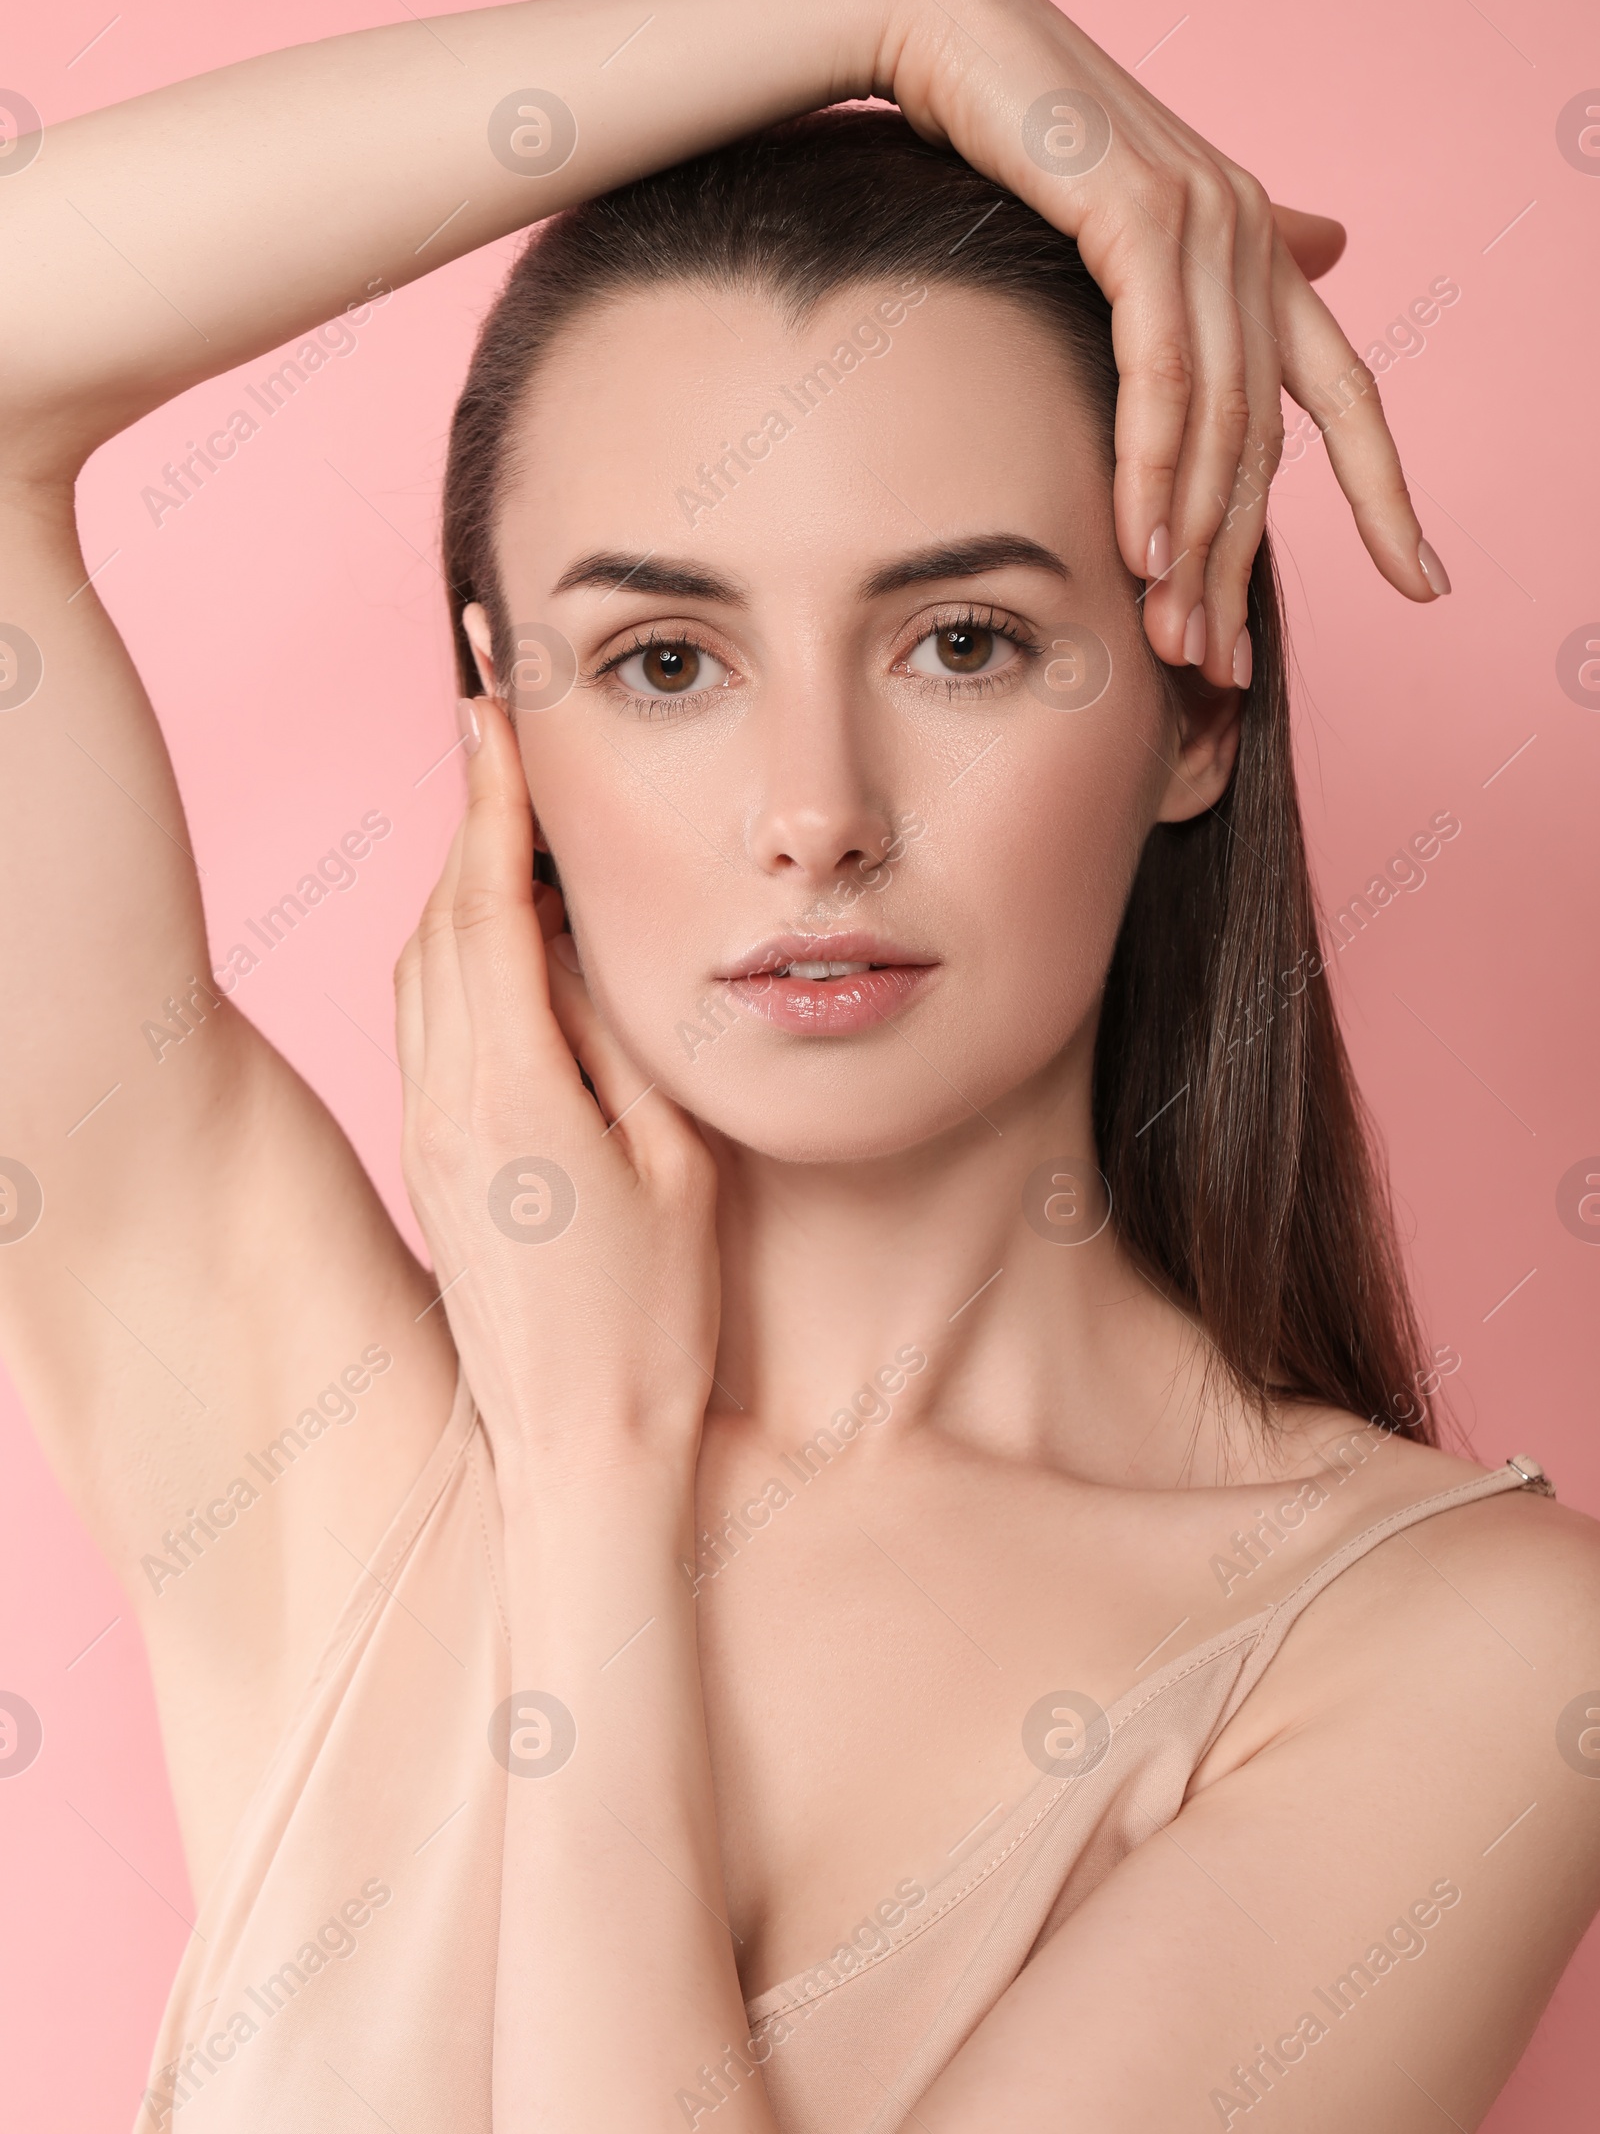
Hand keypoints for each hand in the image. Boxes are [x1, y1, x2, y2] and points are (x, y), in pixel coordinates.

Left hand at [393, 697, 718, 1491]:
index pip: (488, 909)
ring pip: (419, 971)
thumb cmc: (655, 1318)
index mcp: (510, 1093)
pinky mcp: (427, 1165)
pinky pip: (422, 1024)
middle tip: (492, 733)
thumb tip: (580, 943)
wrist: (577, 1445)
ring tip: (497, 817)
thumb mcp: (676, 1162)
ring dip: (454, 885)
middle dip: (465, 820)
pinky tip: (489, 935)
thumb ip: (620, 1041)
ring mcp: (424, 1138)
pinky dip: (448, 953)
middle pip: (439, 925)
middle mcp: (443, 1104)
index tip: (492, 717)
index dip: (489, 803)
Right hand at [862, 0, 1440, 687]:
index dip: (1389, 493)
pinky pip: (1160, 378)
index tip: (1428, 583)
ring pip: (1219, 424)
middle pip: (1268, 440)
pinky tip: (1143, 550)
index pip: (1343, 393)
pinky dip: (1154, 471)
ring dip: (1195, 547)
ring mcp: (1205, 220)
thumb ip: (1220, 256)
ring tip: (1176, 643)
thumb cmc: (1013, 128)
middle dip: (1245, 566)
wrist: (941, 30)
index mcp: (1255, 244)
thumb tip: (1332, 245)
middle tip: (1222, 668)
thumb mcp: (1127, 213)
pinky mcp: (1142, 218)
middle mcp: (1249, 232)